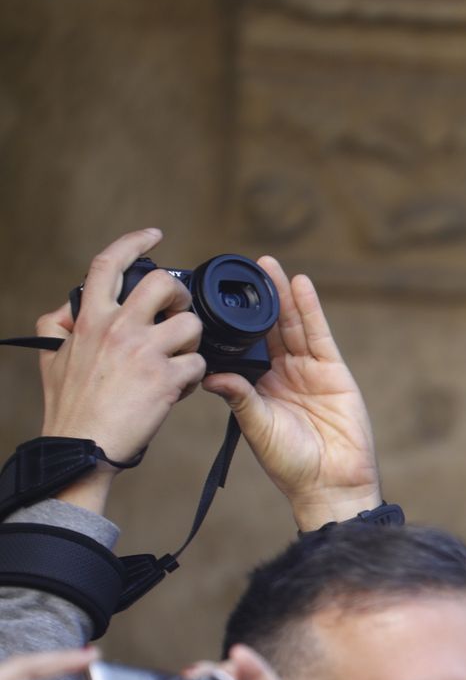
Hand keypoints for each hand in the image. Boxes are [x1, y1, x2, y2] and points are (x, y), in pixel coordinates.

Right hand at [38, 229, 206, 512]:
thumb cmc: (70, 405)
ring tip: (178, 360)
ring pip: (191, 325)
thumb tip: (71, 308)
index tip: (154, 234)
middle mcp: (117, 328)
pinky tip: (180, 388)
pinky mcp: (166, 379)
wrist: (82, 445)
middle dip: (179, 295)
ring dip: (192, 342)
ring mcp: (144, 352)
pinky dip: (195, 377)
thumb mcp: (52, 356)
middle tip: (178, 313)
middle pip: (163, 285)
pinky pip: (199, 364)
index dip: (133, 242)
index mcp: (88, 319)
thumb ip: (60, 324)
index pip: (108, 265)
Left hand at [200, 258, 380, 530]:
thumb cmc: (290, 463)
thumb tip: (209, 375)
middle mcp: (283, 374)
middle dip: (259, 298)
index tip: (215, 296)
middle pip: (269, 328)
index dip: (234, 322)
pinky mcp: (333, 370)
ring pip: (292, 324)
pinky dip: (310, 309)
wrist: (330, 481)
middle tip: (245, 268)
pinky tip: (300, 285)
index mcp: (259, 387)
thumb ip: (239, 397)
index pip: (244, 346)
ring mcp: (309, 370)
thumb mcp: (257, 427)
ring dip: (281, 295)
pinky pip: (319, 334)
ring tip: (268, 266)